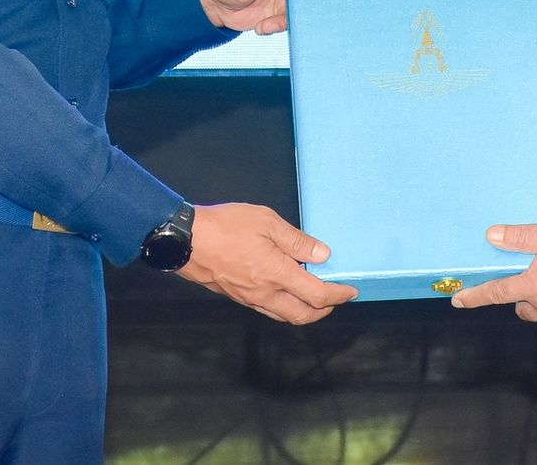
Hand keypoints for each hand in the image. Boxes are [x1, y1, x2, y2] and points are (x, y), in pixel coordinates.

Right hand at [179, 202, 358, 323]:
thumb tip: (323, 254)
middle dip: (324, 310)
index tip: (351, 290)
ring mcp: (250, 298)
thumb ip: (296, 240)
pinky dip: (285, 306)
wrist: (185, 241)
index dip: (338, 295)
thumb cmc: (226, 226)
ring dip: (305, 311)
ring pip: (285, 315)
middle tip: (336, 297)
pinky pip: (268, 309)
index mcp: (277, 274)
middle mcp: (265, 293)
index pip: (317, 295)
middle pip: (303, 315)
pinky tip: (286, 290)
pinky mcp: (237, 296)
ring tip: (315, 296)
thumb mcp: (266, 222)